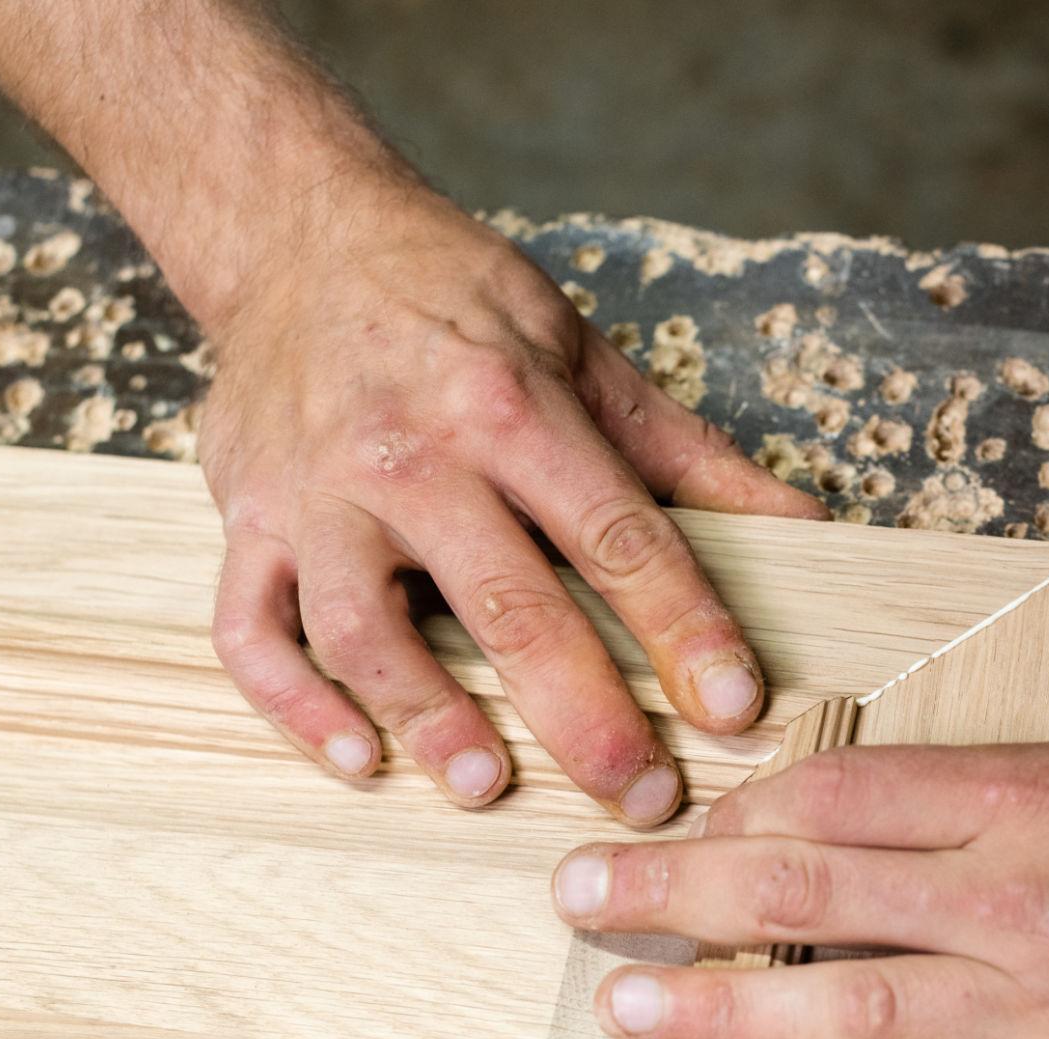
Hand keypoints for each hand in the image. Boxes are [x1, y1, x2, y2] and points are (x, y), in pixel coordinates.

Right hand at [199, 177, 823, 820]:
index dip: (681, 627)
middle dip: (583, 711)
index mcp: (507, 406)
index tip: (735, 707)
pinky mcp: (244, 522)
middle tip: (642, 794)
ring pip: (364, 629)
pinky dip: (297, 706)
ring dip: (428, 716)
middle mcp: (408, 453)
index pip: (616, 535)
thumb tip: (804, 525)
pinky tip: (362, 760)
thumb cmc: (455, 303)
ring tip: (490, 786)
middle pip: (505, 602)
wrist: (297, 235)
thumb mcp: (582, 352)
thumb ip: (687, 454)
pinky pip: (251, 632)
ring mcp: (315, 495)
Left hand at [548, 491, 1048, 1038]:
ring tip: (626, 1017)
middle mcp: (1018, 895)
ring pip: (855, 1009)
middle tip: (576, 898)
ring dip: (727, 1014)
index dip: (742, 803)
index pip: (848, 790)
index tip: (673, 810)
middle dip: (677, 894)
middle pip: (810, 890)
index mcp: (1035, 793)